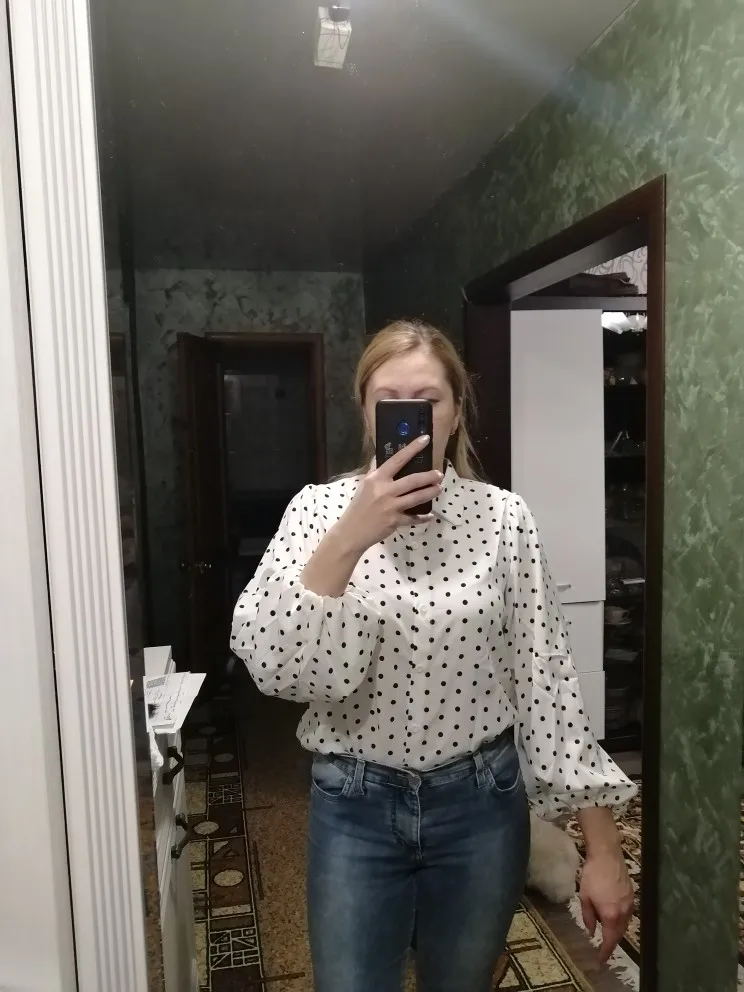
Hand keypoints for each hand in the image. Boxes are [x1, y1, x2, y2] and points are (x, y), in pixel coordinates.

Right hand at [333, 435, 442, 553]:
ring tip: (439, 489)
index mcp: (377, 478)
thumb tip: (386, 460)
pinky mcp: (395, 521)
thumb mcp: (365, 486)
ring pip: (416, 498)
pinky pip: (413, 518)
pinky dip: (423, 517)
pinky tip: (430, 515)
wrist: (351, 531)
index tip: (425, 439)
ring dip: (430, 492)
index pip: (397, 460)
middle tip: (440, 474)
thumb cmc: (358, 507)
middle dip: (429, 477)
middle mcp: (384, 490)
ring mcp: (390, 506)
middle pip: (412, 480)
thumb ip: (378, 474)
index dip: (413, 448)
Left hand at [579, 849, 633, 963]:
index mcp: (611, 915)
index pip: (610, 941)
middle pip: (619, 934)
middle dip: (611, 941)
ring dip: (616, 930)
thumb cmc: (592, 875)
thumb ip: (588, 917)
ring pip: (624, 924)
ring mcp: (630, 904)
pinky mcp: (632, 896)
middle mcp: (624, 913)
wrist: (607, 855)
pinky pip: (627, 914)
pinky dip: (620, 919)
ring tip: (606, 931)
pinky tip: (612, 915)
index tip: (601, 960)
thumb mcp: (585, 897)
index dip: (605, 952)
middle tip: (603, 947)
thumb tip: (591, 931)